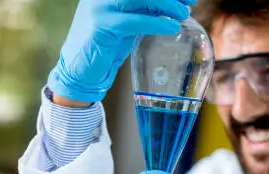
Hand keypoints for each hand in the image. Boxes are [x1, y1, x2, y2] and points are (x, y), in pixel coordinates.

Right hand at [48, 0, 195, 102]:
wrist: (79, 72)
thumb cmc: (104, 47)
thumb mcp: (127, 23)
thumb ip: (144, 11)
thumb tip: (177, 5)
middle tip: (189, 2)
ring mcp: (99, 7)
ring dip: (165, 4)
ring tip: (183, 14)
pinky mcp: (100, 25)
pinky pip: (133, 20)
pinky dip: (155, 22)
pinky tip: (171, 27)